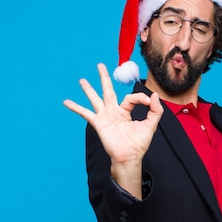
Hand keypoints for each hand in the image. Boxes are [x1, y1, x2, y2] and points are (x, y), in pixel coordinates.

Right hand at [64, 63, 163, 197]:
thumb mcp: (151, 124)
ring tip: (82, 80)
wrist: (130, 156)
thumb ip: (155, 110)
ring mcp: (105, 116)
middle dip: (104, 78)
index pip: (130, 97)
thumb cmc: (139, 143)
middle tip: (100, 65)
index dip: (141, 97)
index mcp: (125, 111)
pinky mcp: (98, 123)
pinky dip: (75, 107)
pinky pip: (85, 113)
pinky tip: (66, 102)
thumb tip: (154, 95)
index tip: (148, 102)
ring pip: (95, 99)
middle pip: (108, 91)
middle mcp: (113, 112)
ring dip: (88, 89)